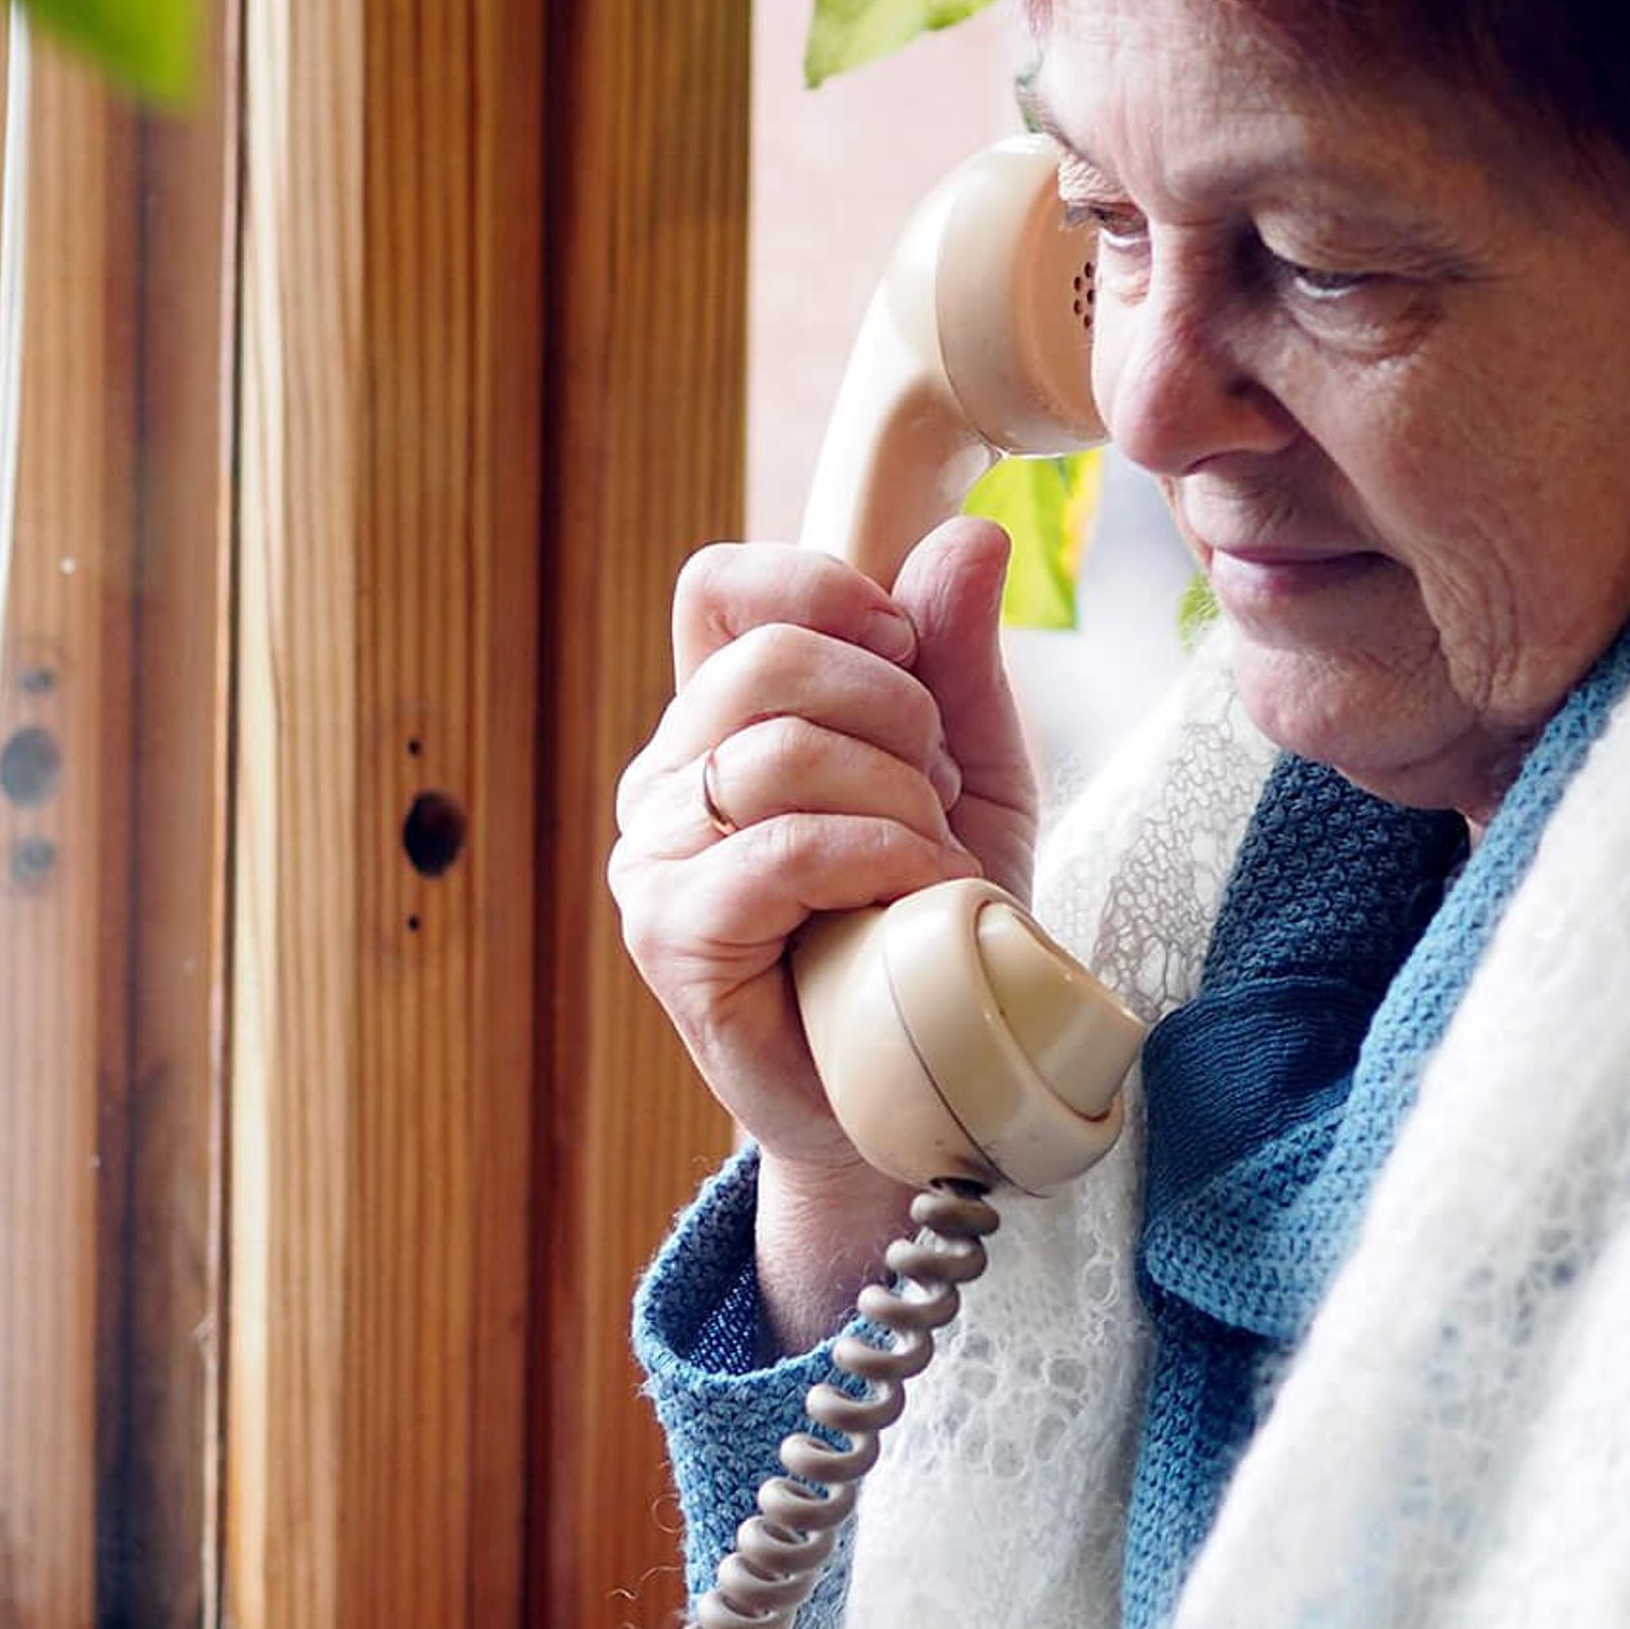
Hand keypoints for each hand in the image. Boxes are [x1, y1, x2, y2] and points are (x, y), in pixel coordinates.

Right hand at [611, 518, 1040, 1184]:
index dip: (829, 591)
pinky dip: (876, 861)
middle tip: (939, 795)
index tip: (910, 661)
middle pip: (771, 657)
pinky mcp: (672, 936)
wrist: (921, 1095)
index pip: (726, 585)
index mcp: (719, 718)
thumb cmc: (934, 932)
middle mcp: (667, 778)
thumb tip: (972, 532)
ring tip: (934, 864)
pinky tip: (917, 900)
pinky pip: (777, 850)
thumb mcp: (973, 777)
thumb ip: (957, 658)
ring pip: (780, 751)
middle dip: (897, 713)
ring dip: (899, 801)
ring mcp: (656, 858)